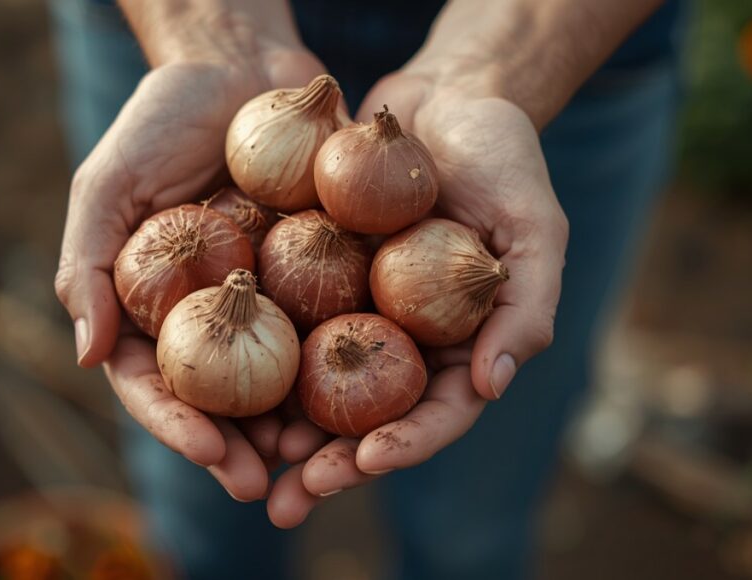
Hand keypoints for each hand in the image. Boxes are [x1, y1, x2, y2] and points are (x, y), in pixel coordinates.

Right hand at [54, 50, 328, 500]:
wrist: (241, 65)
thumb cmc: (162, 120)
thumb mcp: (109, 185)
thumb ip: (89, 266)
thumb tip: (86, 354)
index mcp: (151, 307)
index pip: (155, 382)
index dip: (178, 425)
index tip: (211, 453)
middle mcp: (209, 314)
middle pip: (219, 399)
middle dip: (240, 449)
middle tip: (268, 489)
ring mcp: (266, 297)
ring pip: (277, 379)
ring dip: (294, 427)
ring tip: (319, 463)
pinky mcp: (316, 273)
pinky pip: (329, 327)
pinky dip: (342, 367)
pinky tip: (366, 398)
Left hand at [266, 70, 568, 526]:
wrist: (443, 95)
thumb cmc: (502, 155)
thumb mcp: (534, 224)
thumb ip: (525, 305)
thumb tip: (494, 386)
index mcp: (463, 343)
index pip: (438, 411)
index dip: (407, 443)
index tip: (367, 460)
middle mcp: (408, 339)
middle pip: (370, 417)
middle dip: (333, 463)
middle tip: (290, 499)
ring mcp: (360, 311)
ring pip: (319, 386)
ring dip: (285, 433)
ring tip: (246, 466)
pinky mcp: (317, 279)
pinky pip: (286, 324)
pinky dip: (258, 359)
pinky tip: (217, 388)